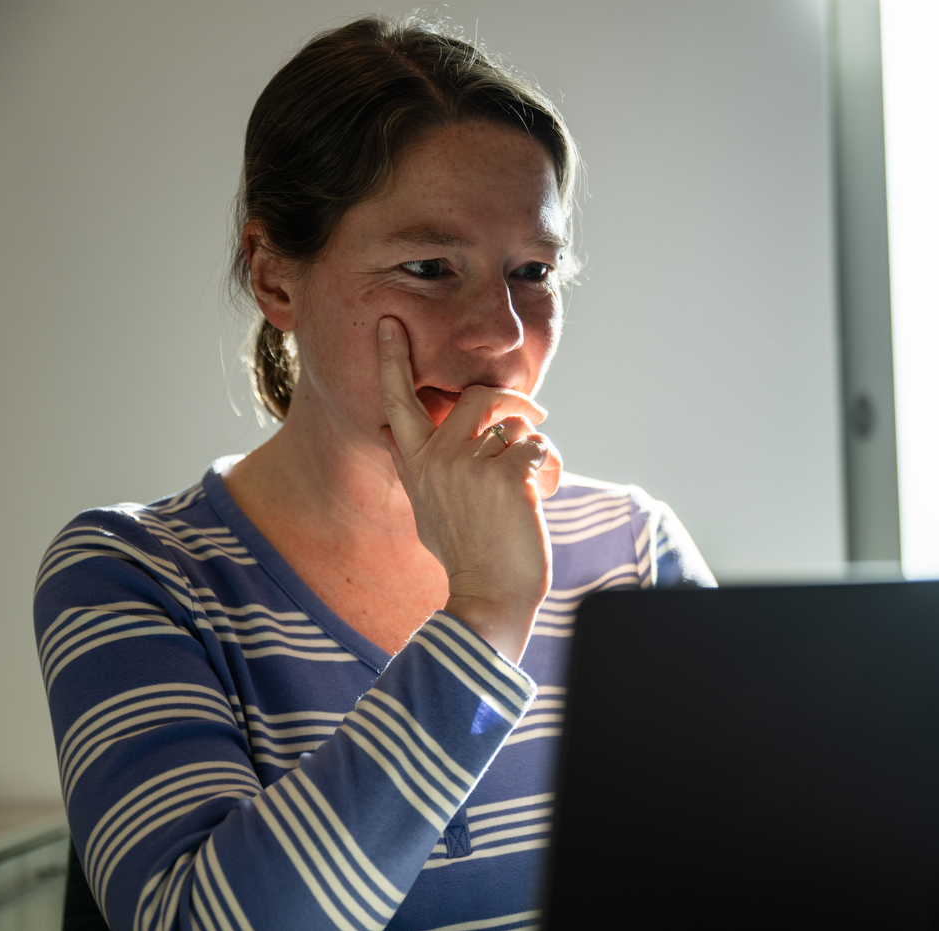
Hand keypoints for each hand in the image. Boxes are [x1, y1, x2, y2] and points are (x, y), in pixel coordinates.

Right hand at [377, 316, 561, 662]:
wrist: (487, 598)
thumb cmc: (466, 556)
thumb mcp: (426, 508)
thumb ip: (417, 467)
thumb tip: (395, 431)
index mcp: (415, 464)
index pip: (398, 401)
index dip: (392, 360)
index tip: (389, 324)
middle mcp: (437, 459)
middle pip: (479, 397)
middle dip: (513, 400)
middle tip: (534, 412)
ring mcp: (470, 465)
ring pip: (514, 423)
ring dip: (534, 445)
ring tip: (537, 475)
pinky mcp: (507, 476)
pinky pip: (539, 448)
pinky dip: (550, 469)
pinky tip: (545, 495)